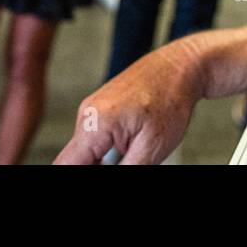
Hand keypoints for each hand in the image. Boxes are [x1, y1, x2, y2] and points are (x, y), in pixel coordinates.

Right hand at [54, 39, 206, 164]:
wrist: (179, 68)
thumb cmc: (171, 99)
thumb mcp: (151, 148)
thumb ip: (126, 171)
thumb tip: (106, 178)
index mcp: (95, 122)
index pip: (67, 164)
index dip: (79, 177)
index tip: (102, 171)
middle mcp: (87, 114)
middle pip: (74, 159)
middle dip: (95, 168)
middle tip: (127, 160)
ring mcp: (92, 110)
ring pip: (85, 151)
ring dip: (102, 161)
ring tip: (131, 151)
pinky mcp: (100, 111)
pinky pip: (94, 140)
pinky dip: (107, 151)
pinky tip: (129, 146)